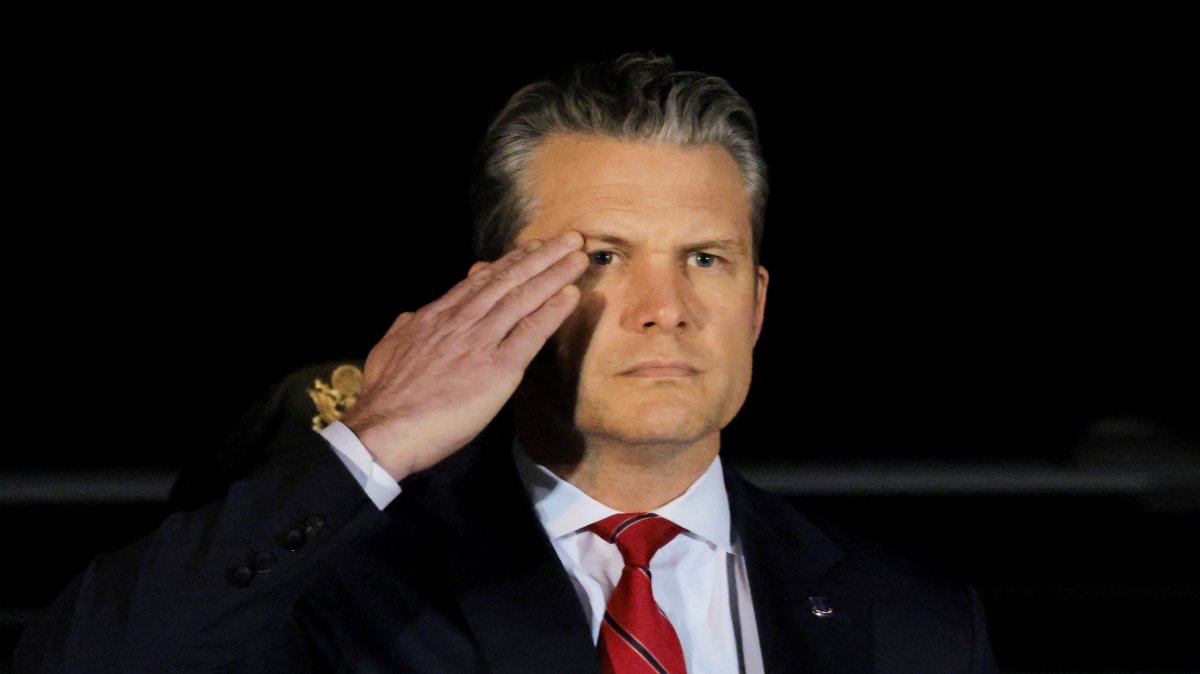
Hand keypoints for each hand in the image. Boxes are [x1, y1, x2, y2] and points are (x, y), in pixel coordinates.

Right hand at [341, 231, 587, 479]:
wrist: (386, 428)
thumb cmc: (385, 397)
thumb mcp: (387, 349)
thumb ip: (404, 329)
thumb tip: (411, 315)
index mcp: (437, 317)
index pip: (480, 283)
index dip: (509, 264)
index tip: (531, 248)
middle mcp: (462, 321)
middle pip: (507, 281)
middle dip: (541, 257)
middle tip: (569, 239)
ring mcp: (481, 342)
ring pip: (523, 299)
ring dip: (554, 275)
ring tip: (578, 256)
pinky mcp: (498, 368)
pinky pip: (531, 334)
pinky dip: (553, 312)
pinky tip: (572, 296)